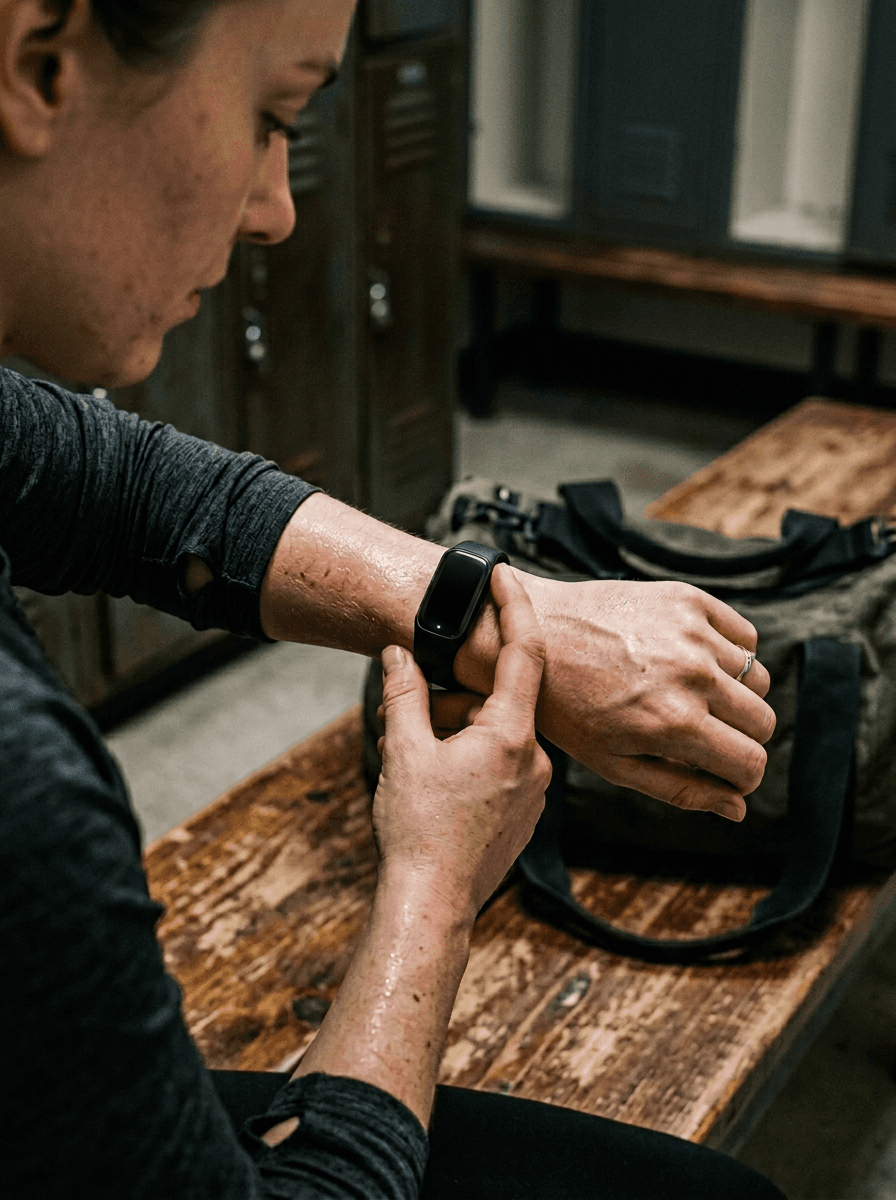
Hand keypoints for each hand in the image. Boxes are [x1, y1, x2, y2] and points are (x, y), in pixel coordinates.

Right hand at [374, 565, 551, 917]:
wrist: (431, 902)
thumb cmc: (419, 833)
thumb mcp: (403, 750)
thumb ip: (405, 693)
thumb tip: (400, 655)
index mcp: (510, 736)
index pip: (523, 653)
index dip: (513, 607)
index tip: (503, 576)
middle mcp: (534, 759)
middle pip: (501, 698)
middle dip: (457, 693)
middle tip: (412, 703)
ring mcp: (533, 787)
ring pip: (500, 732)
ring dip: (459, 728)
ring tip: (415, 752)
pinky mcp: (525, 810)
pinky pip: (503, 762)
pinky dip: (472, 753)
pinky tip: (438, 774)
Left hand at [456, 574, 774, 821]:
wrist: (533, 632)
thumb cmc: (568, 707)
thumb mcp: (615, 763)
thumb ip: (682, 789)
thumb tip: (737, 808)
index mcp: (674, 723)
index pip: (752, 763)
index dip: (741, 777)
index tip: (723, 772)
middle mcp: (692, 675)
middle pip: (763, 722)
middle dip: (741, 738)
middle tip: (704, 734)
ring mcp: (692, 633)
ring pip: (757, 678)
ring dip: (735, 694)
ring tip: (692, 695)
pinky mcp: (688, 599)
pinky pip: (745, 635)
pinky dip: (730, 652)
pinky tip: (695, 660)